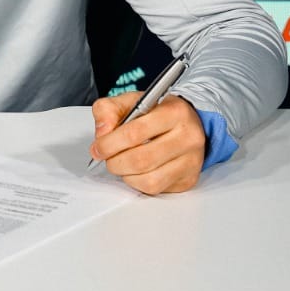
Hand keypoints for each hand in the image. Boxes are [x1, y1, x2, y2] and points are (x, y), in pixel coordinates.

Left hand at [89, 92, 205, 194]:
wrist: (185, 121)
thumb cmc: (156, 111)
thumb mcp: (131, 100)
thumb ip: (109, 110)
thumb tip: (102, 133)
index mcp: (174, 112)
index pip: (135, 133)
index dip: (109, 143)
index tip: (98, 147)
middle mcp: (188, 137)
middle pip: (141, 160)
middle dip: (115, 162)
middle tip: (106, 157)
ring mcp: (191, 161)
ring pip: (149, 180)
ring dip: (126, 175)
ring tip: (120, 163)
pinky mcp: (188, 179)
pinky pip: (156, 189)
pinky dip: (137, 182)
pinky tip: (135, 171)